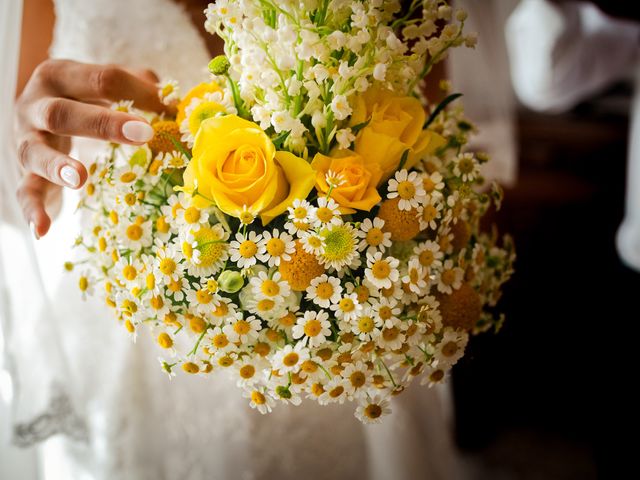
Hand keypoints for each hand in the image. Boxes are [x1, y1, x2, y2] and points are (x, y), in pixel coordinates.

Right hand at [14, 59, 166, 237]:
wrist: (35, 111)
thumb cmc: (84, 98)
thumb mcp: (105, 86)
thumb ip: (139, 87)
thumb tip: (177, 103)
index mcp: (61, 75)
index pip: (100, 80)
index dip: (138, 93)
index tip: (170, 110)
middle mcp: (36, 104)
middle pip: (63, 113)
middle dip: (103, 124)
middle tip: (144, 135)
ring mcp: (26, 140)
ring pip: (35, 152)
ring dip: (58, 166)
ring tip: (80, 179)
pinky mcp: (25, 172)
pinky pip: (25, 191)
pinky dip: (32, 210)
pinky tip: (43, 229)